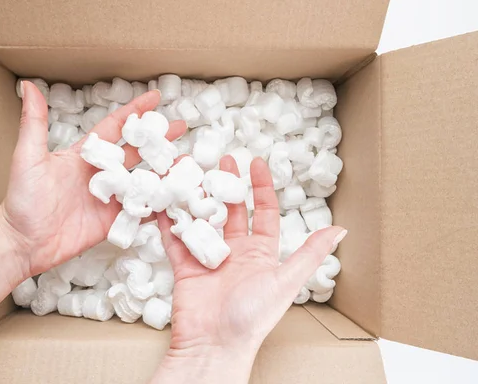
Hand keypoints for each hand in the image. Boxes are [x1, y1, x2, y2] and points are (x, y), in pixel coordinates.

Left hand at [0, 82, 185, 277]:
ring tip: (187, 163)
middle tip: (182, 127)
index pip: (115, 127)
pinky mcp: (112, 220)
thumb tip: (28, 86)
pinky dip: (157, 203)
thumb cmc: (22, 199)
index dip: (135, 112)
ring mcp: (108, 198)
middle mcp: (101, 174)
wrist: (23, 242)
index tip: (155, 97)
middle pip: (137, 152)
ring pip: (142, 180)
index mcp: (85, 155)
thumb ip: (34, 123)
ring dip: (163, 171)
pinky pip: (139, 209)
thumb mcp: (28, 157)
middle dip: (159, 139)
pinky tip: (176, 196)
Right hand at [153, 156, 345, 382]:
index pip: (262, 212)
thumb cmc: (253, 316)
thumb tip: (340, 230)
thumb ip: (310, 253)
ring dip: (197, 197)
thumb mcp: (286, 280)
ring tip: (190, 173)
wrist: (214, 344)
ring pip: (202, 220)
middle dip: (227, 184)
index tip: (255, 163)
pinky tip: (164, 201)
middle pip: (231, 210)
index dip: (260, 187)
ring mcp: (208, 258)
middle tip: (221, 160)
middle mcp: (235, 253)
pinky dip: (169, 221)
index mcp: (260, 254)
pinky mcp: (184, 267)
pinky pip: (175, 239)